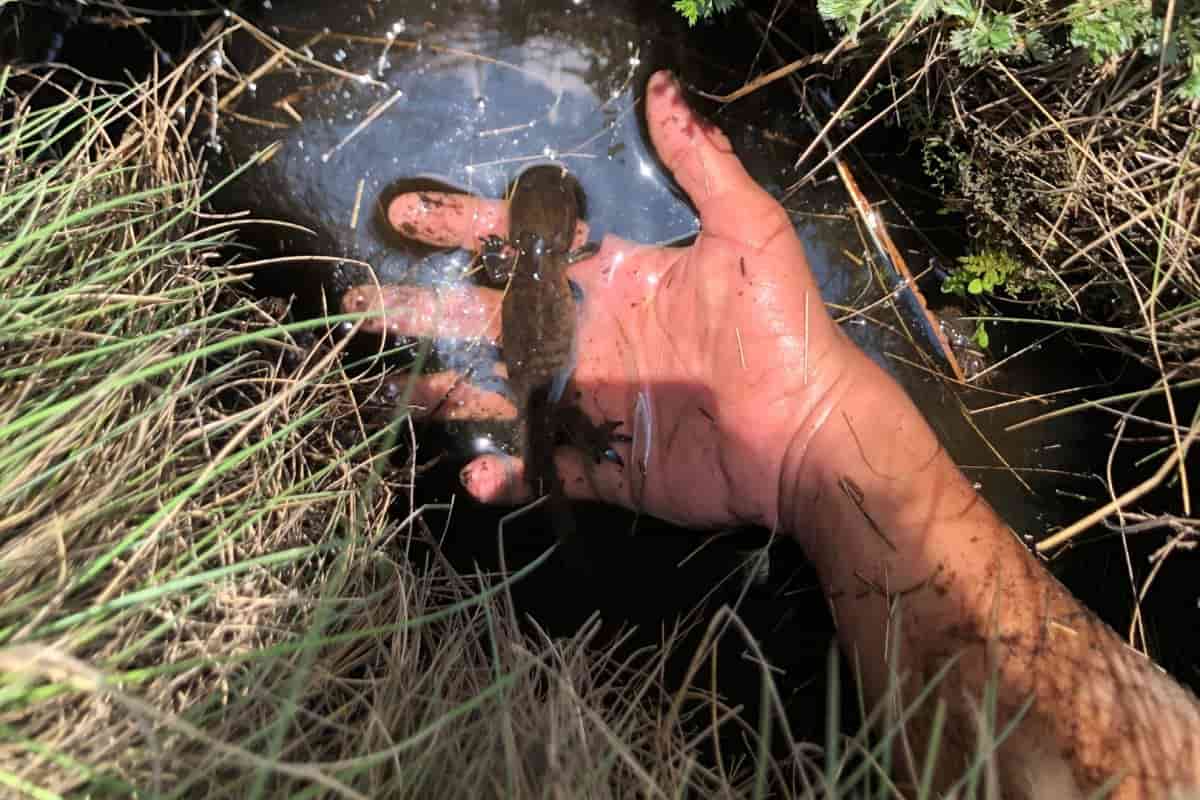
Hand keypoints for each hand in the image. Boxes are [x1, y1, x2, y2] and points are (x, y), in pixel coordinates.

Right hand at [341, 70, 865, 530]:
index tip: (408, 214)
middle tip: (364, 306)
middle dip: (425, 312)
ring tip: (402, 391)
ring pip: (500, 394)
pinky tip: (478, 472)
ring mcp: (590, 402)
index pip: (525, 248)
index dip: (466, 228)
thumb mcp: (747, 233)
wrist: (807, 431)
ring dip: (449, 395)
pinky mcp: (602, 462)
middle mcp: (588, 337)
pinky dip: (506, 473)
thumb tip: (661, 85)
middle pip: (490, 321)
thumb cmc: (780, 328)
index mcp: (612, 281)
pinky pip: (541, 467)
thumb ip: (702, 164)